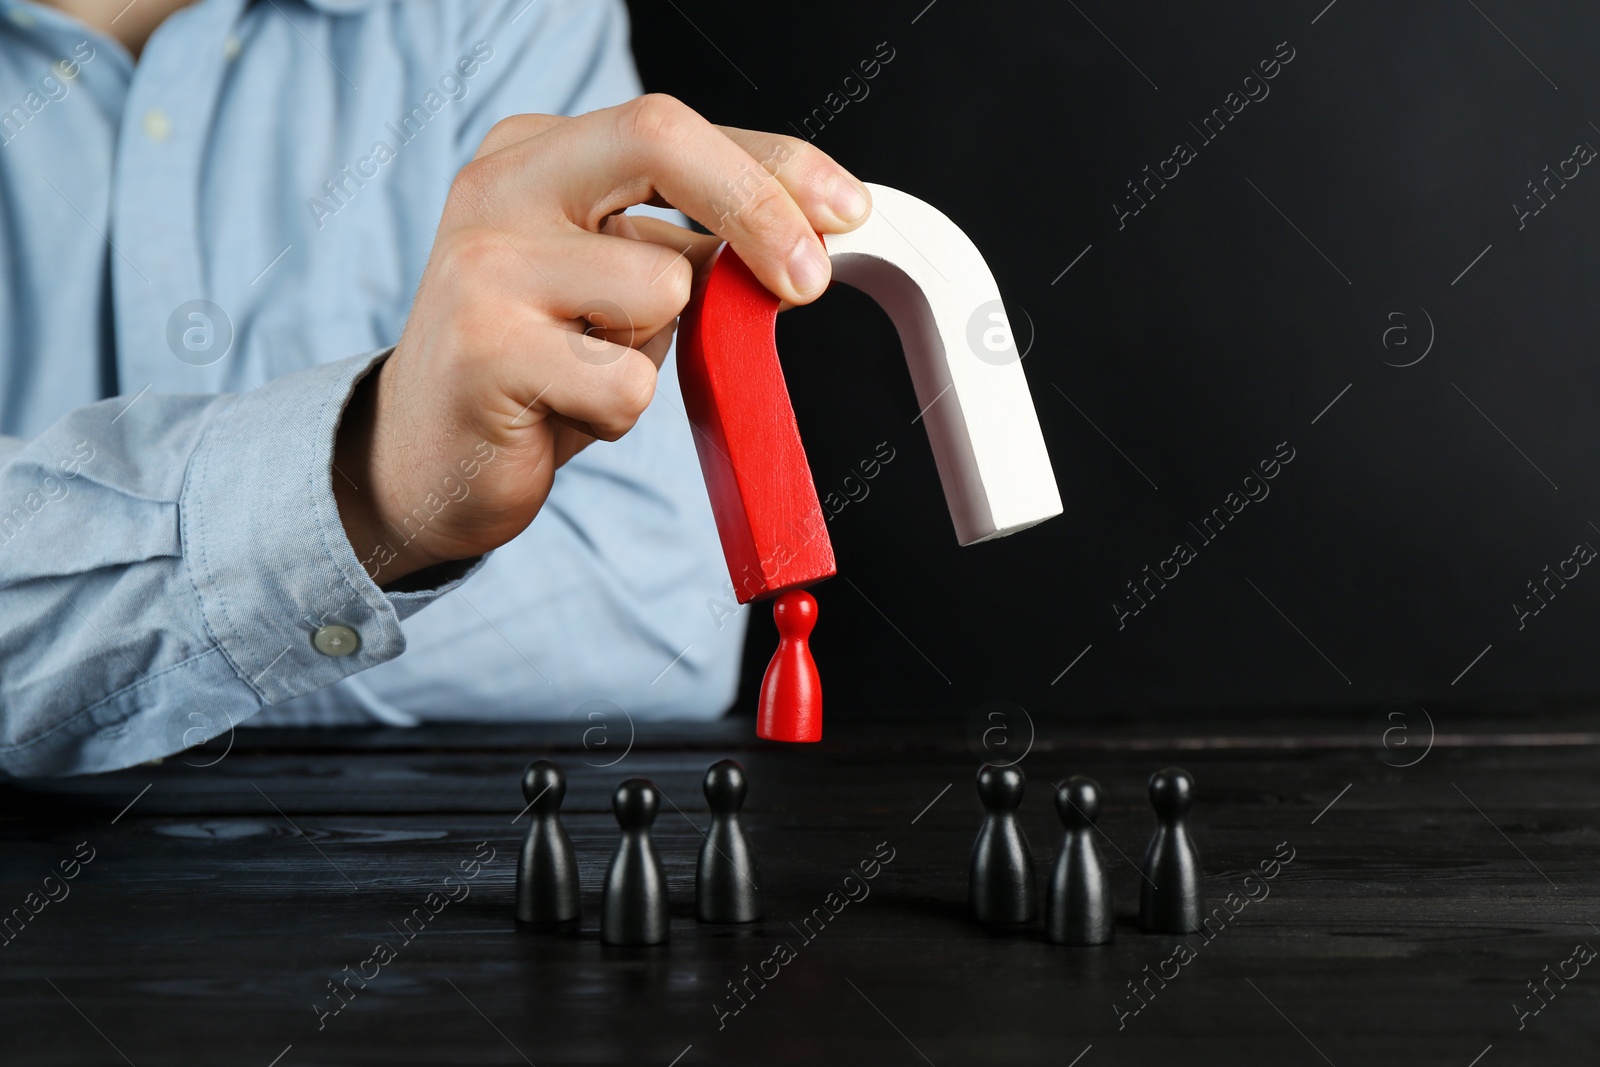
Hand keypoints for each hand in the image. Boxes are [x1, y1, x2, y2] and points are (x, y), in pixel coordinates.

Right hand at [330, 95, 872, 586]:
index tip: (847, 211)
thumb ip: (694, 249)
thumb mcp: (616, 285)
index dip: (776, 164)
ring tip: (591, 370)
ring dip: (658, 350)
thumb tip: (811, 235)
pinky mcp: (482, 352)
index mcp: (536, 153)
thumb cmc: (538, 362)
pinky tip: (563, 411)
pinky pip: (627, 383)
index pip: (674, 126)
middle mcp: (500, 186)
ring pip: (661, 289)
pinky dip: (619, 413)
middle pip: (660, 139)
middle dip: (759, 206)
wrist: (424, 457)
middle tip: (811, 279)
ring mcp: (482, 264)